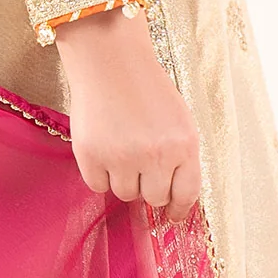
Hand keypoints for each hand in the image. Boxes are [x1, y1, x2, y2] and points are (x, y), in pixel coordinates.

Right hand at [52, 4, 201, 221]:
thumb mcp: (178, 120)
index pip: (186, 194)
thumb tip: (173, 200)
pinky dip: (99, 173)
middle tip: (140, 164)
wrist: (109, 61)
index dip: (178, 209)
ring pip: (124, 193)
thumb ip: (180, 158)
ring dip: (122, 178)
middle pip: (154, 198)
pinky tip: (102, 147)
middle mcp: (156, 155)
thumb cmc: (145, 88)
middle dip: (148, 186)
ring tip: (119, 147)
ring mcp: (122, 157)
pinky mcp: (91, 155)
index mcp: (184, 145)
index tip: (172, 216)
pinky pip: (97, 186)